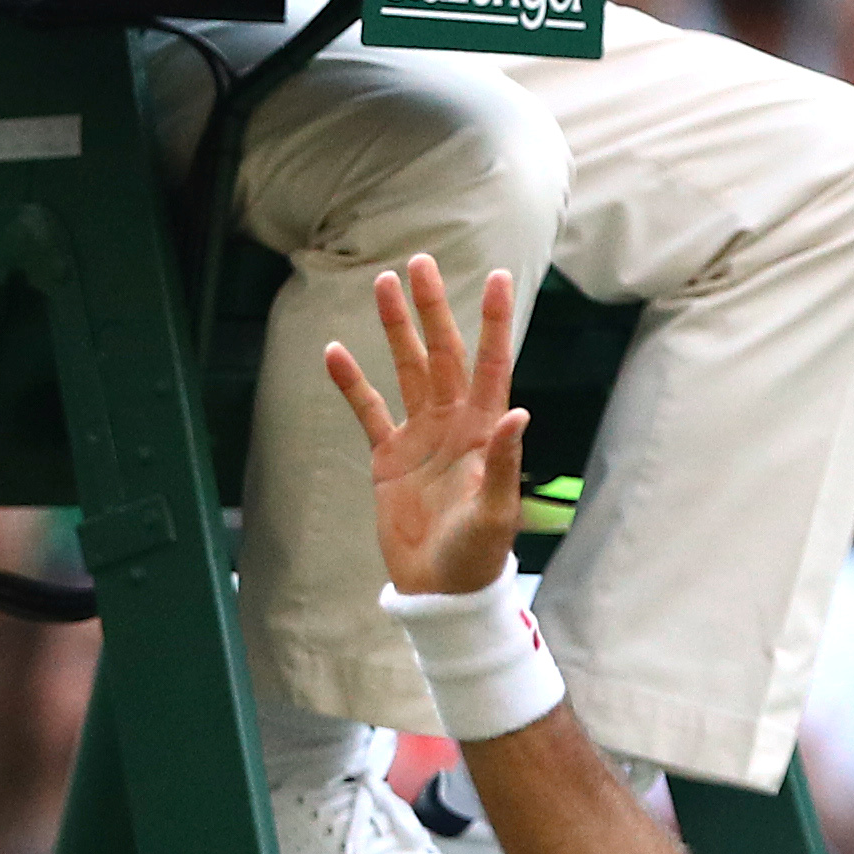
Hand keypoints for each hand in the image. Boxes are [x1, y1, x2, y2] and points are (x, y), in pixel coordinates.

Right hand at [329, 254, 532, 601]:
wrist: (440, 591)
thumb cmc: (477, 555)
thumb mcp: (495, 511)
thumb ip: (503, 461)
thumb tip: (518, 412)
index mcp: (483, 431)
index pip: (490, 364)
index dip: (494, 322)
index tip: (499, 277)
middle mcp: (453, 424)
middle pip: (442, 354)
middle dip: (432, 308)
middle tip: (420, 262)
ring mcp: (419, 437)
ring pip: (406, 370)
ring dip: (395, 329)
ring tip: (383, 283)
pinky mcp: (389, 458)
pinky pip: (367, 411)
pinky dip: (352, 383)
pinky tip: (335, 351)